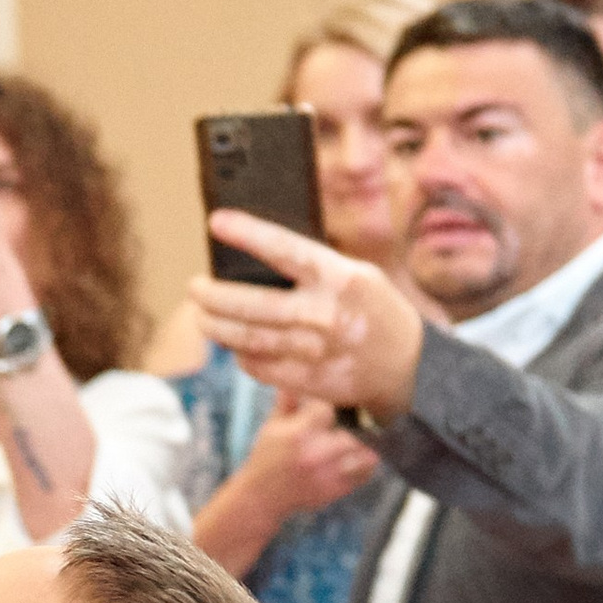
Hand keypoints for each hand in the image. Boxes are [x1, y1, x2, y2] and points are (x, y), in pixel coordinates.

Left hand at [189, 220, 425, 418]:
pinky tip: (233, 344)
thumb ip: (314, 268)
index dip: (248, 234)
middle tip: (196, 288)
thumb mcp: (356, 275)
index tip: (217, 222)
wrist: (407, 365)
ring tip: (203, 317)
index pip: (284, 250)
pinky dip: (240, 354)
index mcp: (338, 278)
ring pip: (247, 339)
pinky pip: (258, 366)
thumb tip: (254, 260)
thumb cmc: (373, 309)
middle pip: (250, 305)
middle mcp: (324, 314)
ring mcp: (315, 350)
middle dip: (212, 297)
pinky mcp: (308, 379)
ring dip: (216, 327)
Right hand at [240, 395, 381, 519]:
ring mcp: (329, 474)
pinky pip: (365, 474)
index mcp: (300, 433)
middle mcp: (317, 453)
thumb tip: (296, 373)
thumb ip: (289, 400)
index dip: (337, 402)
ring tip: (363, 437)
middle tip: (360, 418)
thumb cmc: (267, 457)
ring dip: (368, 445)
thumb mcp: (273, 425)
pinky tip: (357, 456)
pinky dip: (365, 464)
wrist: (262, 496)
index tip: (339, 400)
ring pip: (368, 455)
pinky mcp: (336, 490)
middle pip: (358, 431)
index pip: (331, 408)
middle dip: (359, 423)